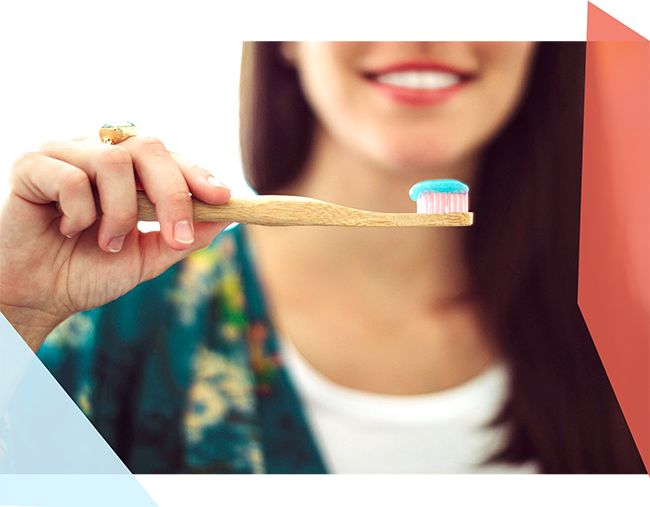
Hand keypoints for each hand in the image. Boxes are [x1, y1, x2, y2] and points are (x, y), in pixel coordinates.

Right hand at [0, 135, 231, 350]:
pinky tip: (70, 230)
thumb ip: (184, 237)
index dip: (198, 174)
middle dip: (172, 194)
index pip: (169, 157)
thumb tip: (226, 216)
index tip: (223, 197)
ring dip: (120, 213)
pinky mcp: (32, 166)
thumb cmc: (90, 271)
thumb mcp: (148, 257)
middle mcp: (100, 154)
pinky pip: (71, 178)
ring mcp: (66, 155)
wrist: (38, 295)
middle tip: (176, 236)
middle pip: (149, 148)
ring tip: (108, 242)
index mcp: (129, 171)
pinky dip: (81, 213)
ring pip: (114, 161)